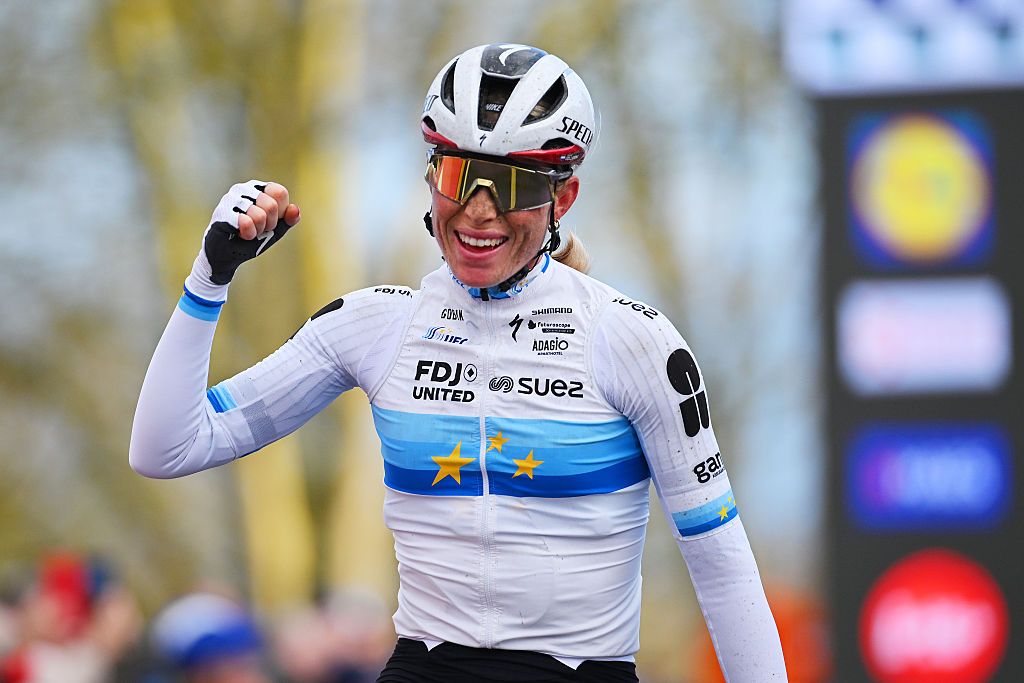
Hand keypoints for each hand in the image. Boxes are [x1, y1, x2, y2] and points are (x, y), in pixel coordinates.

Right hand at [186, 180, 300, 299]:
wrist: (227, 256)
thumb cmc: (251, 239)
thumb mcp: (275, 230)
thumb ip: (288, 220)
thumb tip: (295, 209)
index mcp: (259, 189)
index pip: (280, 193)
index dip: (280, 213)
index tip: (270, 221)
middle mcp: (244, 189)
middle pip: (271, 205)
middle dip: (269, 225)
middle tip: (257, 229)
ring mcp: (231, 198)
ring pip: (259, 215)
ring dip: (257, 231)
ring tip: (246, 232)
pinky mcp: (222, 211)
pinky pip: (246, 223)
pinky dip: (247, 234)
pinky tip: (237, 234)